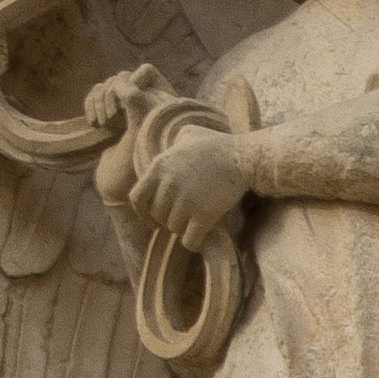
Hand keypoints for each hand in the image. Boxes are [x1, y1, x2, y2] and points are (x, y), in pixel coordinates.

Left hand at [115, 106, 246, 253]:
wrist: (242, 157)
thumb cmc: (216, 144)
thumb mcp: (187, 135)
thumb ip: (172, 145)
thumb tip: (167, 151)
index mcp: (159, 167)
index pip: (137, 198)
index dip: (141, 213)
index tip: (151, 221)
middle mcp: (169, 185)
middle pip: (157, 215)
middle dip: (166, 219)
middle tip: (181, 216)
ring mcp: (186, 201)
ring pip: (173, 228)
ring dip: (182, 228)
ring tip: (193, 220)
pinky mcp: (204, 215)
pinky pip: (189, 240)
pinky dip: (192, 242)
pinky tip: (198, 238)